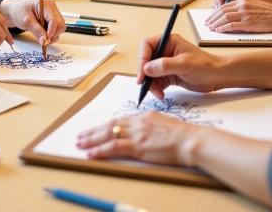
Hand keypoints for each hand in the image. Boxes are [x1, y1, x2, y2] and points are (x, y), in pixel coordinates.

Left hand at [0, 0, 64, 45]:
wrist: (14, 9)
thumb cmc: (18, 11)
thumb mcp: (26, 21)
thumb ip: (36, 31)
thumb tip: (45, 40)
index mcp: (45, 4)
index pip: (54, 19)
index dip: (51, 31)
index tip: (46, 39)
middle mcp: (52, 7)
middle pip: (60, 24)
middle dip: (54, 34)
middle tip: (44, 41)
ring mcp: (52, 12)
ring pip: (60, 27)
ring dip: (53, 35)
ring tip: (42, 37)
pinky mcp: (51, 18)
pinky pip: (56, 28)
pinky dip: (51, 34)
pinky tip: (43, 34)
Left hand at [76, 110, 200, 166]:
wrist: (190, 140)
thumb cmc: (182, 135)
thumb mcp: (163, 123)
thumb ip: (149, 125)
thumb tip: (142, 131)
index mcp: (143, 116)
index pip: (119, 120)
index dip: (105, 125)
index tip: (95, 129)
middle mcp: (137, 122)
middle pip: (110, 125)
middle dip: (93, 131)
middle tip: (81, 135)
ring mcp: (137, 133)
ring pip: (108, 134)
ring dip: (92, 140)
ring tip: (81, 144)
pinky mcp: (138, 146)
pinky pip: (114, 147)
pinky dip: (101, 150)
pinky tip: (92, 154)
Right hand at [137, 34, 222, 98]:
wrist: (218, 77)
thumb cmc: (205, 66)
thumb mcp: (184, 64)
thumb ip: (164, 65)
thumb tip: (147, 68)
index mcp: (168, 42)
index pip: (147, 46)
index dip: (142, 59)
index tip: (142, 74)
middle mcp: (165, 51)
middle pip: (146, 60)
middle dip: (145, 74)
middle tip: (146, 85)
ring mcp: (166, 63)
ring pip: (150, 73)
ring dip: (151, 84)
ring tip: (158, 93)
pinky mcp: (169, 75)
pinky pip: (157, 81)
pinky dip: (156, 88)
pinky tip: (161, 94)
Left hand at [205, 0, 271, 32]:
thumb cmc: (271, 12)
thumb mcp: (254, 4)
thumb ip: (242, 8)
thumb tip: (231, 16)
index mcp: (243, 0)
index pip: (225, 5)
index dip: (216, 11)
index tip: (211, 16)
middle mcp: (242, 5)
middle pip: (222, 11)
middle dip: (212, 17)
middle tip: (207, 23)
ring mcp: (244, 14)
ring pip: (224, 18)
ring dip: (215, 23)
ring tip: (210, 28)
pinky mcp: (248, 23)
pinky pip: (231, 25)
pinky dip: (223, 28)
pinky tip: (219, 30)